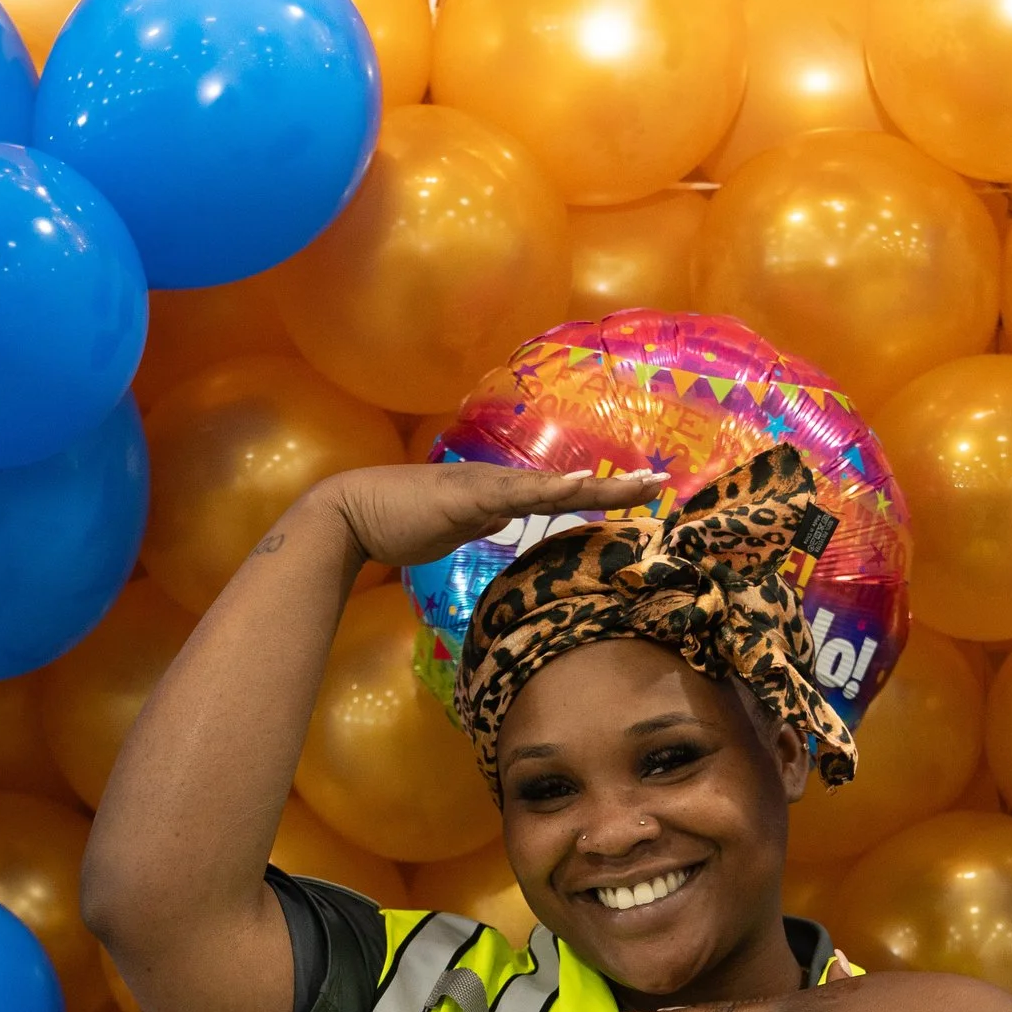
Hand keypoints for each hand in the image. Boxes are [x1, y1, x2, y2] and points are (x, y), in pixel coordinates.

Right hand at [317, 462, 668, 575]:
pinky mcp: (468, 496)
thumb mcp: (451, 528)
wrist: (349, 514)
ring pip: (553, 484)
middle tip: (663, 483)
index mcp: (497, 493)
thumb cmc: (395, 524)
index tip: (639, 494)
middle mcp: (498, 483)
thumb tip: (504, 521)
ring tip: (641, 485)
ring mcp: (484, 486)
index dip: (599, 493)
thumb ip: (480, 521)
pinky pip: (518, 493)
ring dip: (598, 486)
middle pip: (568, 483)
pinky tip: (580, 483)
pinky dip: (552, 489)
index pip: (559, 493)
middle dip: (617, 486)